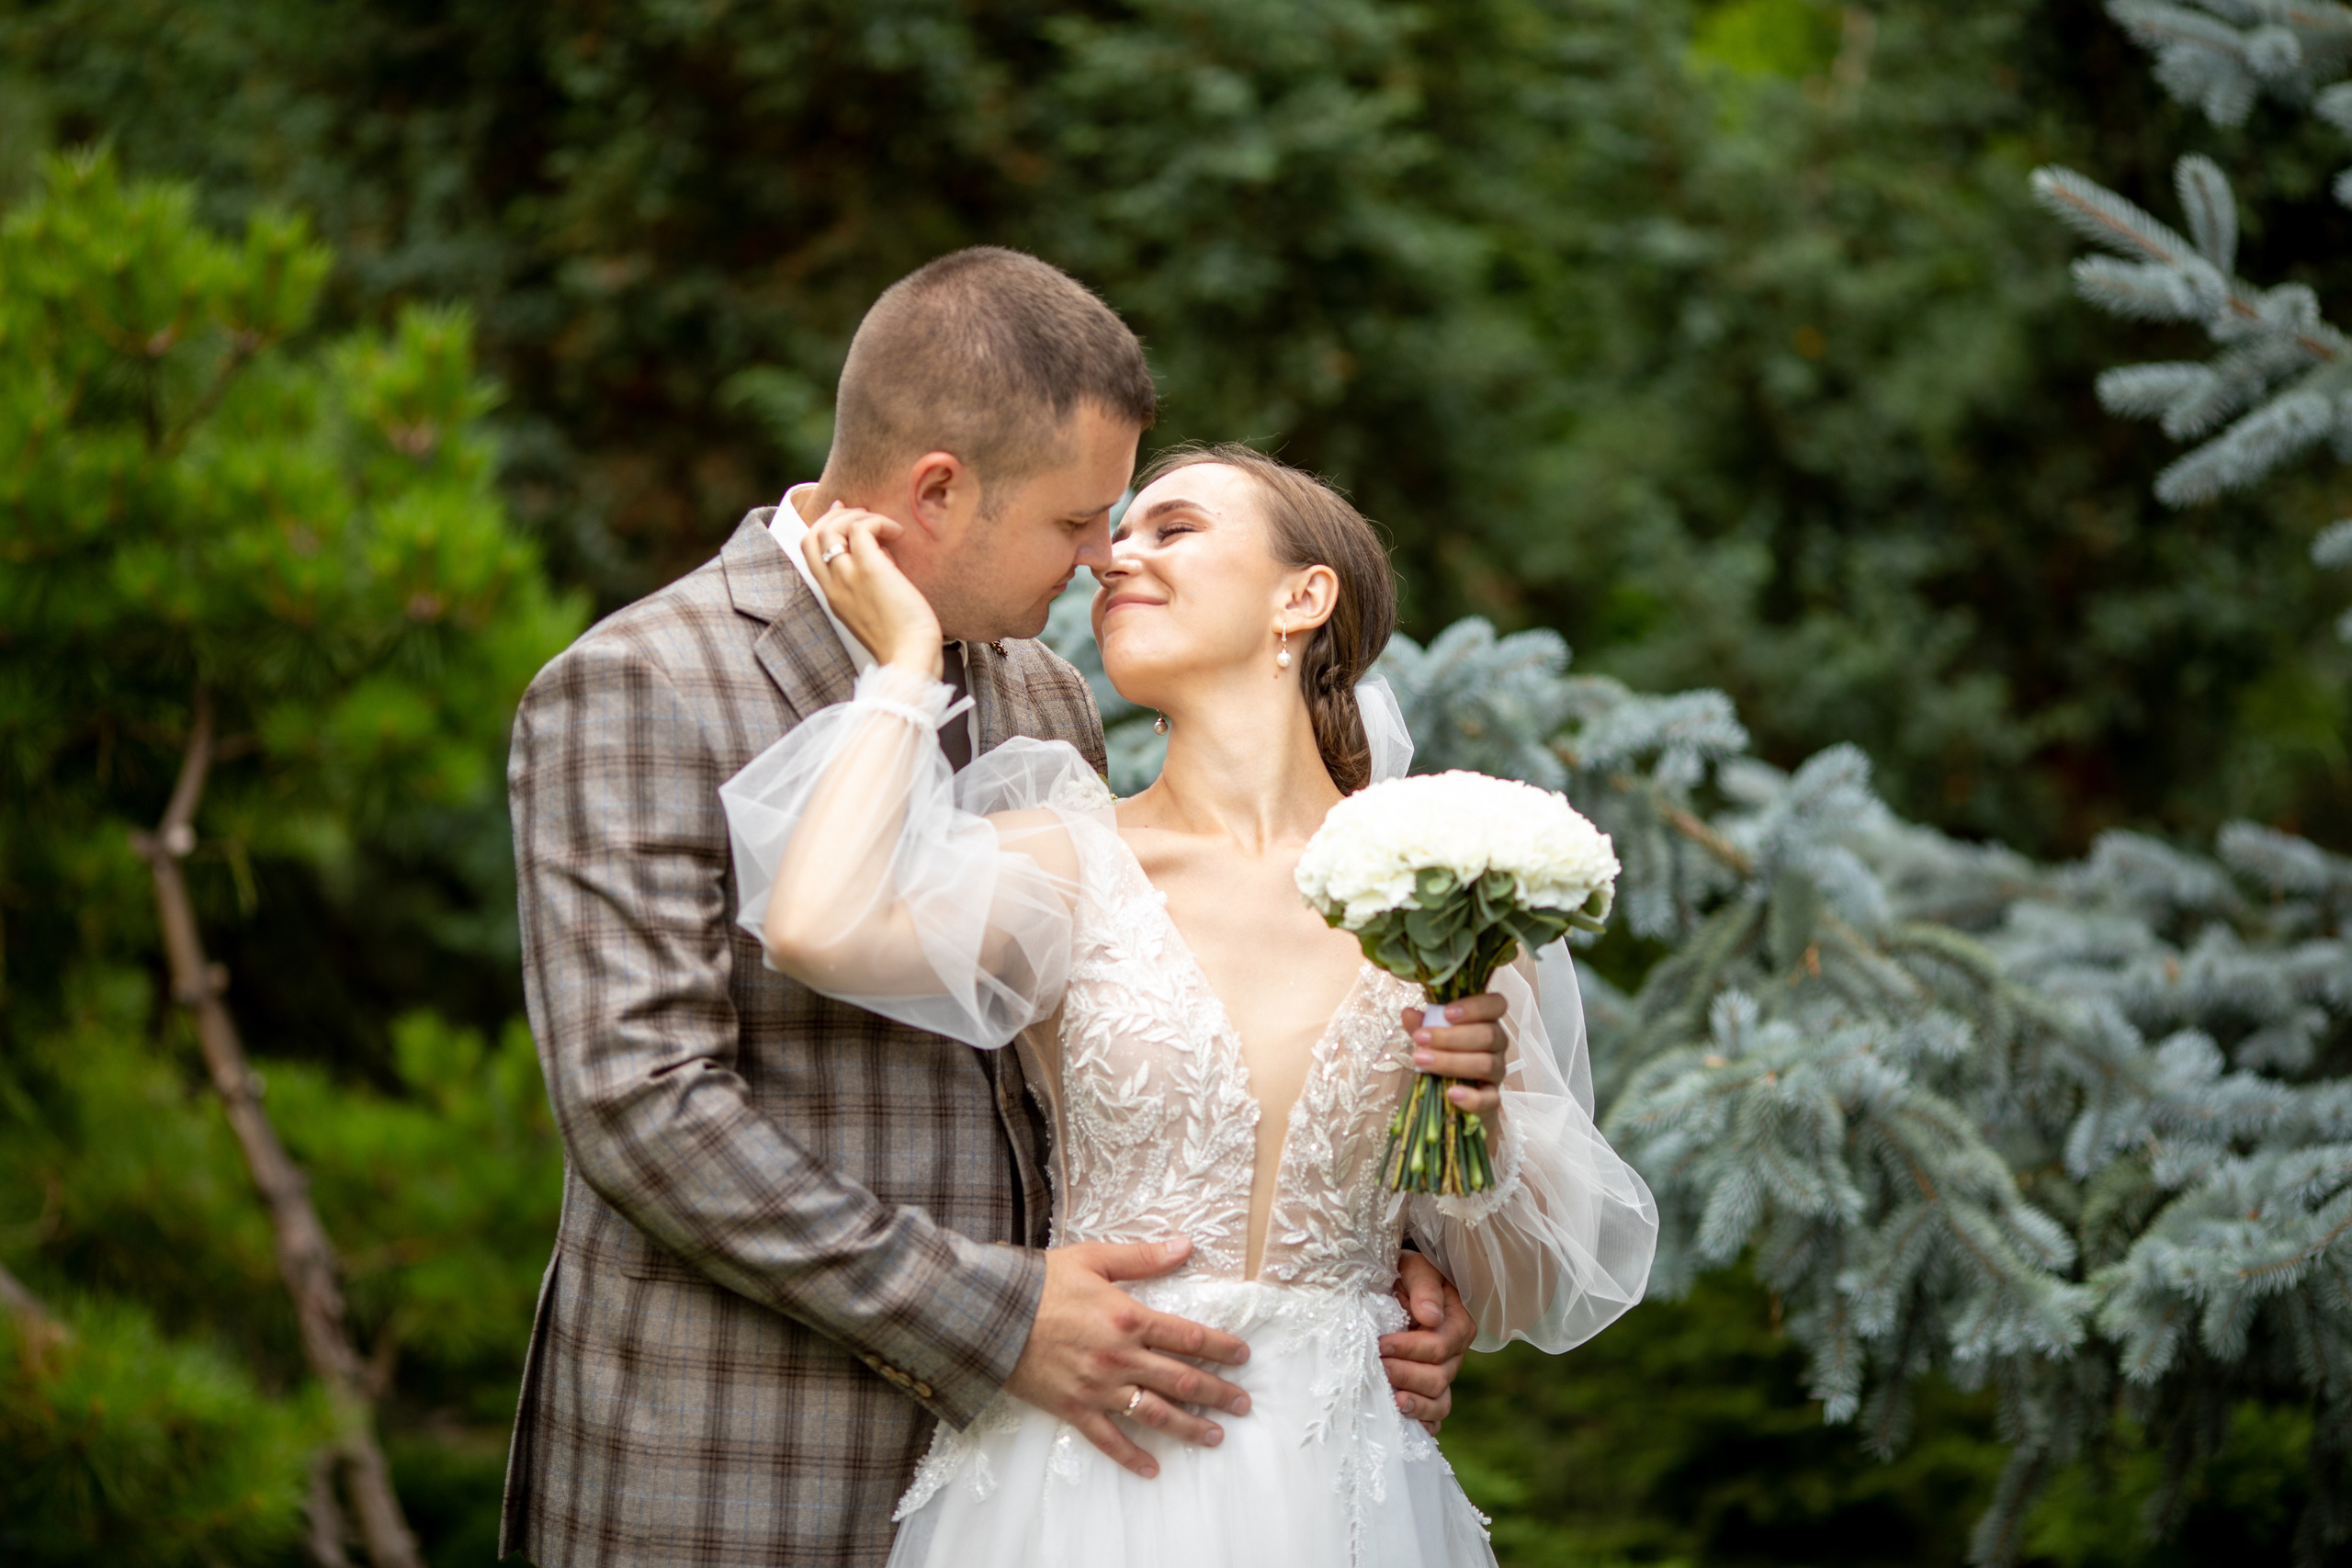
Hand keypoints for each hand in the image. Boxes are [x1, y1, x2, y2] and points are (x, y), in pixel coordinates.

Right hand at [803, 502, 943, 673]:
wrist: (909, 658)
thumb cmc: (903, 640)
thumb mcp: (876, 610)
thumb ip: (871, 583)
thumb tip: (884, 554)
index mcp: (833, 597)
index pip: (810, 553)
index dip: (822, 527)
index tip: (841, 515)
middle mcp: (833, 586)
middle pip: (812, 535)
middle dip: (833, 515)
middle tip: (861, 512)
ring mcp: (847, 577)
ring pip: (831, 528)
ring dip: (857, 516)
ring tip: (883, 524)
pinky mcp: (869, 569)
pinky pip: (862, 529)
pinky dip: (878, 522)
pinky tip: (897, 532)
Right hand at [1002, 1237, 1252, 1478]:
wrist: (990, 1315)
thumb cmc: (1041, 1283)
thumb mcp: (1094, 1259)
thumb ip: (1143, 1257)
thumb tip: (1185, 1245)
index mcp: (1129, 1318)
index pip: (1189, 1337)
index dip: (1222, 1347)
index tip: (1243, 1356)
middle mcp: (1121, 1358)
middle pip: (1183, 1380)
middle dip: (1218, 1393)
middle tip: (1243, 1404)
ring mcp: (1099, 1388)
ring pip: (1155, 1414)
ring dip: (1189, 1427)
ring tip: (1215, 1436)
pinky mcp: (1075, 1409)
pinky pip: (1109, 1440)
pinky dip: (1132, 1457)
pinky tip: (1153, 1469)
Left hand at [1382, 1250, 1473, 1433]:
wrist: (1394, 1283)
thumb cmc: (1406, 1273)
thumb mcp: (1416, 1268)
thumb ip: (1424, 1287)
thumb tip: (1429, 1316)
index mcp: (1457, 1324)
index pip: (1439, 1346)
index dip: (1410, 1349)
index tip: (1381, 1343)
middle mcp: (1454, 1355)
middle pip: (1438, 1378)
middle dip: (1405, 1375)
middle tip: (1377, 1367)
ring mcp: (1443, 1377)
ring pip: (1439, 1403)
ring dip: (1415, 1406)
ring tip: (1393, 1402)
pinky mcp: (1428, 1392)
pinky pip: (1433, 1418)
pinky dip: (1421, 1424)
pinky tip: (1402, 1423)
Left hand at [1401, 991, 1509, 1116]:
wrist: (1449, 1089)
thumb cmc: (1444, 1053)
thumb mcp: (1430, 1035)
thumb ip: (1421, 1024)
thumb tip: (1409, 1014)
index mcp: (1486, 1021)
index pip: (1496, 1004)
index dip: (1475, 1006)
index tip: (1446, 1012)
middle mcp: (1497, 1044)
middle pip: (1487, 1035)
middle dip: (1450, 1037)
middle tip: (1420, 1038)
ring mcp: (1497, 1071)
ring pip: (1486, 1064)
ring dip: (1451, 1062)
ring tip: (1421, 1061)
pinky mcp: (1491, 1098)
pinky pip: (1489, 1100)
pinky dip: (1471, 1097)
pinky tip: (1450, 1093)